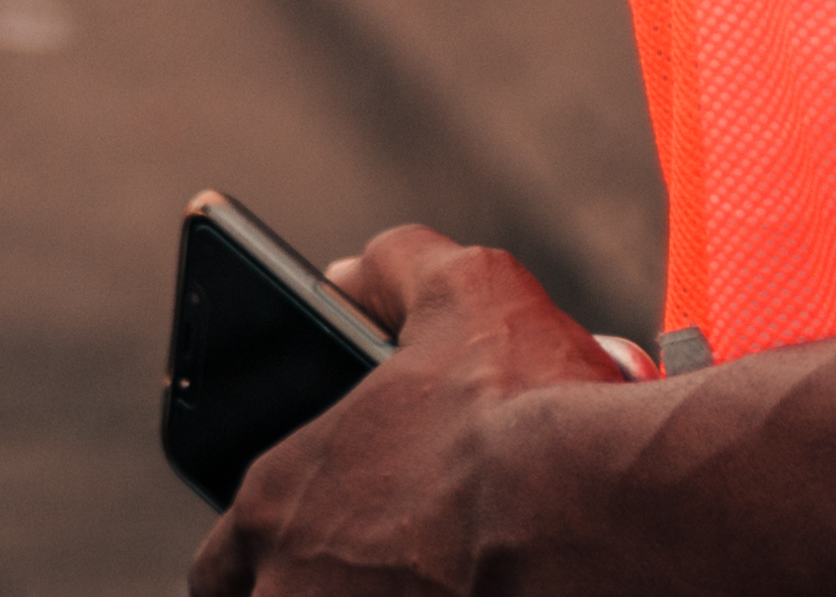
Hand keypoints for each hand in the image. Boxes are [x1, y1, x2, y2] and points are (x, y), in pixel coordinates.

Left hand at [189, 227, 629, 596]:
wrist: (614, 518)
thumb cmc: (530, 407)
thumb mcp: (465, 289)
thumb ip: (395, 270)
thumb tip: (350, 273)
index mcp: (277, 508)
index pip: (222, 566)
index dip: (262, 564)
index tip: (304, 563)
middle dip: (322, 596)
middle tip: (392, 576)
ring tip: (455, 583)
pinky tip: (504, 591)